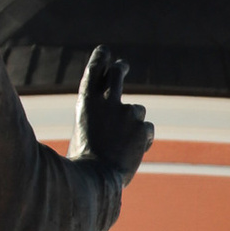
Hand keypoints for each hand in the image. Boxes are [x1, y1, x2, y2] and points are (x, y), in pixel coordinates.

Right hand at [73, 46, 152, 187]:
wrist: (95, 180)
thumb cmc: (83, 163)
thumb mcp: (82, 135)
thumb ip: (98, 119)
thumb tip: (116, 114)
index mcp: (86, 103)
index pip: (93, 72)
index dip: (100, 59)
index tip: (105, 50)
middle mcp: (107, 102)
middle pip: (117, 74)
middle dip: (119, 68)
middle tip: (122, 66)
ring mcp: (126, 112)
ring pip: (137, 111)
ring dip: (133, 123)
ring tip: (121, 144)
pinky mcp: (142, 126)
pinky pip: (146, 130)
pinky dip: (142, 140)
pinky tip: (131, 153)